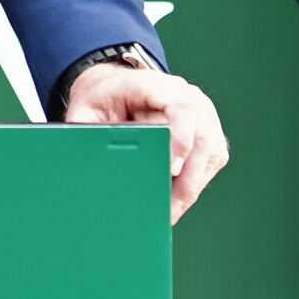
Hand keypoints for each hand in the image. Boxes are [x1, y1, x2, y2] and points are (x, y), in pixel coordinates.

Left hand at [64, 63, 230, 221]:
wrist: (118, 85)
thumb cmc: (105, 97)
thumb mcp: (87, 108)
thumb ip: (86, 130)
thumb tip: (90, 161)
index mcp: (157, 85)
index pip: (181, 109)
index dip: (179, 140)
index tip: (170, 169)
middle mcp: (188, 96)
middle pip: (201, 138)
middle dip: (187, 178)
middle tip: (168, 210)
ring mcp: (203, 113)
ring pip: (211, 153)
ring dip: (193, 186)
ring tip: (171, 213)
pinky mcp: (209, 131)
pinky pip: (212, 159)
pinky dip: (197, 182)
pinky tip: (179, 200)